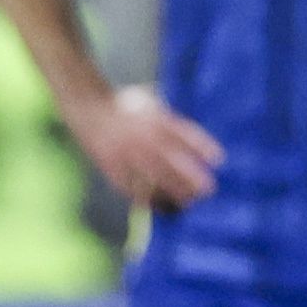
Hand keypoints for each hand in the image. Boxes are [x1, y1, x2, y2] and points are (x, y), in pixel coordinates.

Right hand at [68, 84, 222, 212]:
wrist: (87, 107)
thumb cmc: (123, 106)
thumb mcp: (147, 101)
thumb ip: (167, 117)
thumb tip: (189, 136)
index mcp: (153, 119)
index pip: (183, 133)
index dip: (202, 146)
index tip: (219, 159)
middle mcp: (141, 137)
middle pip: (171, 160)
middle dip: (191, 176)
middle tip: (208, 190)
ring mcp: (126, 153)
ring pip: (153, 177)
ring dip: (172, 191)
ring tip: (187, 203)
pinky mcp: (112, 166)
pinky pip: (131, 185)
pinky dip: (146, 196)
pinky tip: (159, 205)